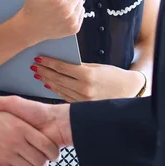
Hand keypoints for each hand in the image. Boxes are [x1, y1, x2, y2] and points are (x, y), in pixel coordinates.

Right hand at [14, 0, 84, 46]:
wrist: (29, 29)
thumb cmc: (31, 8)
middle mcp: (67, 11)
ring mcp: (72, 21)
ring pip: (82, 2)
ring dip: (74, 1)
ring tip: (61, 5)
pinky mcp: (74, 28)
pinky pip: (82, 12)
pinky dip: (75, 11)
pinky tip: (64, 12)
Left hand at [30, 56, 145, 101]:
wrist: (130, 92)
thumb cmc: (114, 76)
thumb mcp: (97, 67)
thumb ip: (79, 66)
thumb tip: (60, 64)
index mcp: (88, 75)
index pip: (62, 68)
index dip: (48, 62)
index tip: (39, 58)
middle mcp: (84, 89)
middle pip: (58, 79)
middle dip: (44, 71)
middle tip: (34, 65)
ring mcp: (84, 100)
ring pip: (60, 89)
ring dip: (47, 81)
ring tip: (38, 74)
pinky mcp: (83, 107)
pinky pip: (66, 97)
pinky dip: (56, 90)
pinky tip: (49, 85)